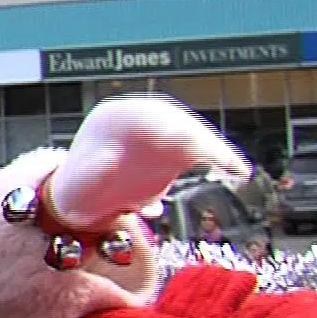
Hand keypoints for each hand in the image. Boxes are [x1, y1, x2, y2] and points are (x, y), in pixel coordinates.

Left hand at [50, 95, 249, 228]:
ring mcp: (160, 134)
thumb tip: (109, 161)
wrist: (86, 202)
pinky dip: (220, 160)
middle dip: (197, 136)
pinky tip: (238, 172)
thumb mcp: (78, 185)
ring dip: (213, 149)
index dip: (165, 126)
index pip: (144, 115)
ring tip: (232, 167)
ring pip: (192, 134)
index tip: (183, 139)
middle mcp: (140, 120)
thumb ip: (92, 173)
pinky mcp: (175, 152)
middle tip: (216, 155)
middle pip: (175, 120)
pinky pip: (202, 152)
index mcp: (113, 118)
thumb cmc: (77, 192)